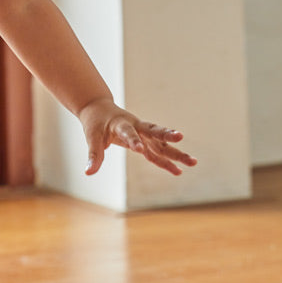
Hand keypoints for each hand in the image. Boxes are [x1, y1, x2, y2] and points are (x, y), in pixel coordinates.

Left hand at [79, 97, 196, 176]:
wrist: (100, 110)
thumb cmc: (95, 123)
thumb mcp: (92, 137)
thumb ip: (94, 155)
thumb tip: (88, 173)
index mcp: (121, 124)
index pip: (128, 132)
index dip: (133, 140)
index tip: (139, 149)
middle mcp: (136, 127)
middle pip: (154, 131)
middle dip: (167, 135)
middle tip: (180, 137)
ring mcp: (143, 134)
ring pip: (161, 143)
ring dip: (176, 152)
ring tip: (193, 162)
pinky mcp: (145, 141)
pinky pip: (157, 152)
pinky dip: (166, 162)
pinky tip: (178, 171)